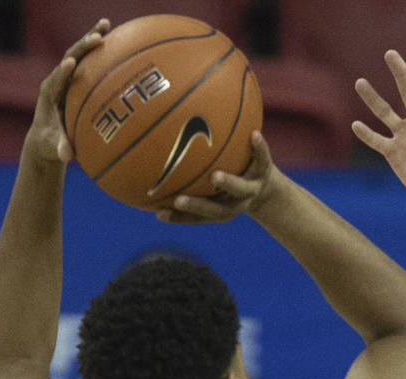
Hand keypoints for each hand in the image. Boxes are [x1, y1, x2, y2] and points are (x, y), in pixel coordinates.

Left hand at [24, 19, 109, 165]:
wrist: (46, 137)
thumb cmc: (51, 144)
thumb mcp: (54, 149)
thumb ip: (60, 149)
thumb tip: (66, 156)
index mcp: (49, 95)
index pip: (55, 80)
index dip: (62, 72)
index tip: (71, 63)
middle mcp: (57, 80)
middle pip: (68, 58)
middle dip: (81, 48)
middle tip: (96, 37)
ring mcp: (67, 77)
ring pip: (79, 53)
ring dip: (91, 38)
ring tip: (106, 23)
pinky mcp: (77, 78)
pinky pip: (90, 60)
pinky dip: (102, 48)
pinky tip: (117, 37)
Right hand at [159, 131, 278, 222]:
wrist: (266, 184)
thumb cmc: (226, 178)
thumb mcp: (206, 178)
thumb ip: (181, 174)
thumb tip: (138, 156)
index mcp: (220, 208)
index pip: (198, 217)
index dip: (180, 218)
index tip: (159, 213)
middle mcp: (235, 202)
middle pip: (218, 210)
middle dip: (199, 206)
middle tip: (179, 200)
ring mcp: (251, 188)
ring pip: (241, 189)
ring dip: (229, 184)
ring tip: (215, 176)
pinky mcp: (266, 170)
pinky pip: (263, 158)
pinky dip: (259, 147)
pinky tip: (254, 133)